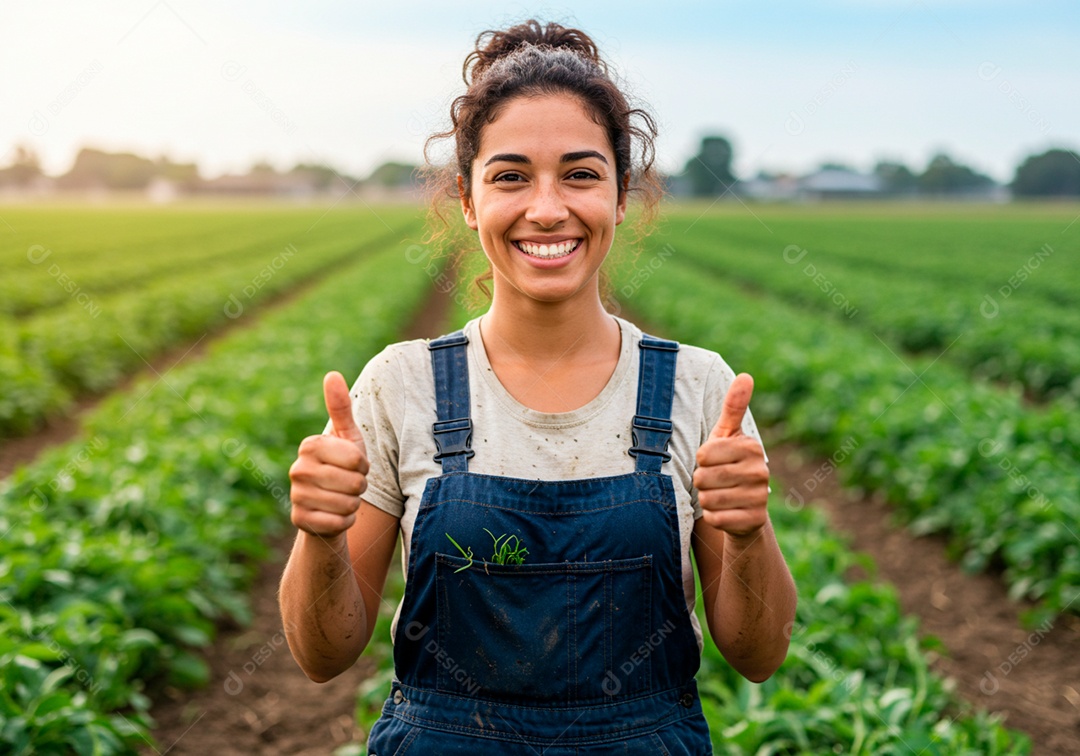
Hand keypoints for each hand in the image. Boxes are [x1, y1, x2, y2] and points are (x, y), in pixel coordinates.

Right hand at [288, 371, 369, 537]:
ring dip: (353, 504)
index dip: (363, 465)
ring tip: (342, 498)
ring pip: (348, 504)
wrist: (328, 505)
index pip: (356, 459)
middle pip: (354, 483)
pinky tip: (335, 514)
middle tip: (350, 484)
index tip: (354, 465)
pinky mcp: (300, 520)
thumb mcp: (347, 436)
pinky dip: (345, 521)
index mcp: (310, 445)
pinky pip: (339, 522)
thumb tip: (332, 374)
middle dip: (360, 486)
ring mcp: (296, 495)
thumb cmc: (343, 466)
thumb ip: (341, 407)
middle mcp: (297, 469)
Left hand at [692, 373, 769, 537]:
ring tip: (720, 495)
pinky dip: (713, 516)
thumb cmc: (729, 465)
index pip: (703, 454)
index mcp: (751, 446)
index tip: (713, 461)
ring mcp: (760, 497)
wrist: (745, 509)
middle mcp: (761, 471)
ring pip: (708, 498)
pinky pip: (715, 518)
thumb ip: (734, 407)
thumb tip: (746, 376)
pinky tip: (725, 512)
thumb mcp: (728, 435)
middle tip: (714, 481)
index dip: (701, 460)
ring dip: (706, 499)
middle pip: (703, 477)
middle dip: (701, 481)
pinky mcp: (753, 521)